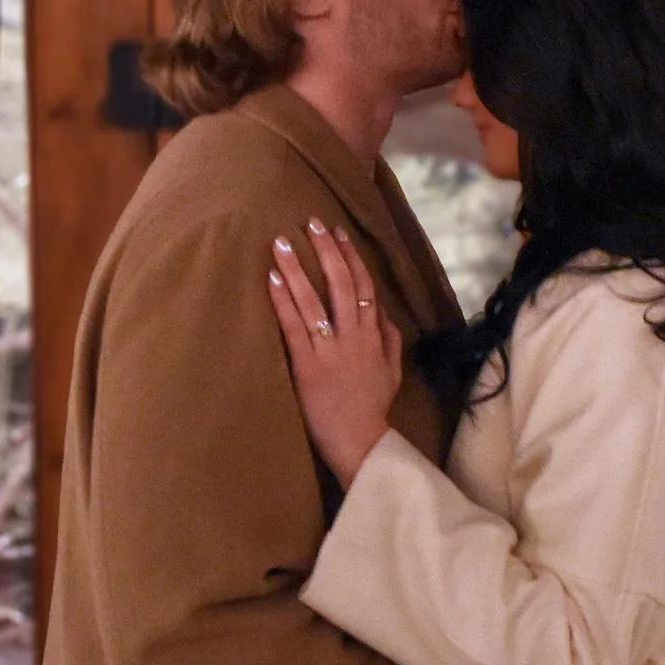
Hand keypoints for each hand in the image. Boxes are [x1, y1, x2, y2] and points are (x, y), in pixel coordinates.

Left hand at [266, 217, 403, 486]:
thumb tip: (382, 309)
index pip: (364, 285)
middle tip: (310, 223)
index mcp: (373, 334)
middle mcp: (354, 335)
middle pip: (341, 283)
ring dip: (297, 267)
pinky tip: (272, 278)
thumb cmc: (373, 407)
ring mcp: (330, 349)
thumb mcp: (392, 370)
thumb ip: (389, 337)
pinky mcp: (307, 365)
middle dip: (325, 250)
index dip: (351, 256)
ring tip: (281, 243)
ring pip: (315, 299)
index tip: (338, 233)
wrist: (361, 441)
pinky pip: (293, 326)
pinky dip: (283, 300)